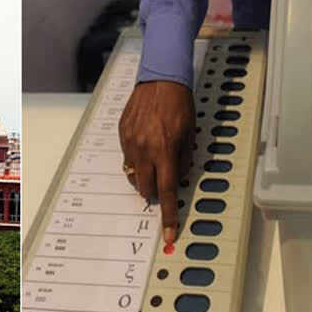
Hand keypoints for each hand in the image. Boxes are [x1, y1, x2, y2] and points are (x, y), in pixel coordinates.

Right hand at [118, 81, 194, 243]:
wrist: (160, 79)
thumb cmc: (178, 103)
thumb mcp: (190, 133)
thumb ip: (184, 159)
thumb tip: (179, 177)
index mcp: (164, 150)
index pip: (166, 192)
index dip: (168, 215)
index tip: (169, 232)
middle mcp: (145, 149)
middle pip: (145, 188)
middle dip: (154, 191)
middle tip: (162, 180)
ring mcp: (130, 142)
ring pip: (134, 174)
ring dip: (144, 174)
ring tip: (154, 156)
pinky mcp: (122, 134)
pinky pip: (127, 156)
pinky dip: (137, 158)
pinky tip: (146, 143)